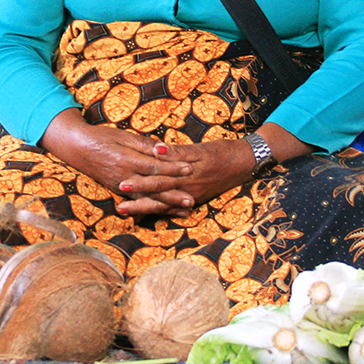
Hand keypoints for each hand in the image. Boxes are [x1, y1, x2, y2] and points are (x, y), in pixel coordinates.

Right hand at [40, 109, 192, 213]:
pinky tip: (165, 212)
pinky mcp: (118, 191)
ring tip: (184, 210)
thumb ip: (144, 145)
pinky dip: (153, 208)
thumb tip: (165, 150)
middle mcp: (124, 177)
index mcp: (127, 160)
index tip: (190, 168)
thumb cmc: (102, 138)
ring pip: (148, 198)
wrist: (77, 148)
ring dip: (167, 205)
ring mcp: (120, 186)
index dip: (173, 168)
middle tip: (192, 200)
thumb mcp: (123, 136)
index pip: (154, 166)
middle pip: (153, 187)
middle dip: (174, 194)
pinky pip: (138, 202)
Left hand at [115, 138, 256, 217]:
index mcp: (186, 176)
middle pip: (158, 198)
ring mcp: (192, 196)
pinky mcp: (196, 197)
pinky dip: (163, 211)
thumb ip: (177, 152)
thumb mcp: (200, 149)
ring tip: (128, 212)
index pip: (158, 181)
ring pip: (165, 205)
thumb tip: (156, 151)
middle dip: (138, 203)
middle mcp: (187, 190)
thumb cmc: (221, 152)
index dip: (139, 184)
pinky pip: (176, 207)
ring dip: (146, 209)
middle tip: (118, 208)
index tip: (121, 185)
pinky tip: (151, 214)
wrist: (244, 163)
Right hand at [118, 123, 314, 216]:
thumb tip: (162, 196)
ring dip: (147, 181)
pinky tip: (158, 151)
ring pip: (166, 178)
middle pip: (159, 195)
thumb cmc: (222, 174)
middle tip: (121, 208)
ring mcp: (193, 172)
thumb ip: (180, 190)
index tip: (122, 211)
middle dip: (138, 200)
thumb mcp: (202, 187)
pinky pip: (181, 156)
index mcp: (187, 194)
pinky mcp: (199, 156)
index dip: (140, 207)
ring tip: (129, 183)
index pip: (159, 203)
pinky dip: (170, 154)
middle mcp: (188, 188)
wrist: (245, 161)